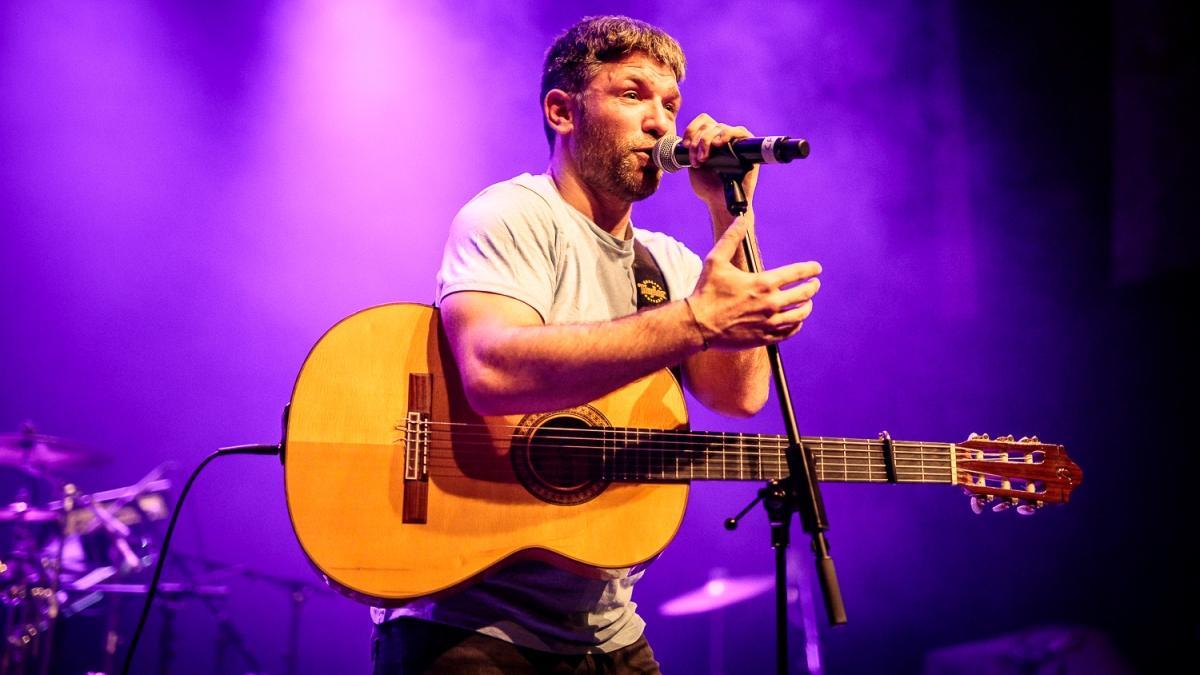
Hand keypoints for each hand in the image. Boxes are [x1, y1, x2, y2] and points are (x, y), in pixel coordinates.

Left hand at [681, 114, 759, 213]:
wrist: (719, 202)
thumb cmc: (707, 187)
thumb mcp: (693, 164)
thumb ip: (692, 149)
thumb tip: (690, 137)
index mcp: (708, 140)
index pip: (702, 122)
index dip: (692, 129)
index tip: (685, 145)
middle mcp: (721, 138)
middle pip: (708, 125)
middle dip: (698, 141)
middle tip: (697, 159)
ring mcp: (734, 141)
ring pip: (720, 127)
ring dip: (707, 140)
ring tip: (704, 159)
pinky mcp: (747, 147)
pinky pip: (740, 131)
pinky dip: (728, 134)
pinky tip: (718, 143)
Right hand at [687, 218, 820, 349]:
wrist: (697, 324)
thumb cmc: (706, 291)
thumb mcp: (716, 260)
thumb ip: (731, 238)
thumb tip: (740, 218)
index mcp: (763, 283)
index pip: (796, 273)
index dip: (810, 269)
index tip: (816, 268)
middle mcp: (771, 303)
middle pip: (804, 294)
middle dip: (812, 287)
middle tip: (815, 284)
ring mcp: (769, 322)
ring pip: (800, 314)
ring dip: (807, 306)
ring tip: (808, 303)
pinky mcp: (765, 337)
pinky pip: (789, 331)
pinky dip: (797, 325)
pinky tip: (797, 321)